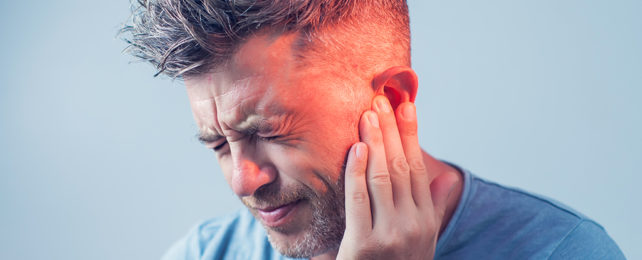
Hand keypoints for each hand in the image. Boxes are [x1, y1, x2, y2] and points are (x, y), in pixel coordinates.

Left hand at [337, 96, 456, 258]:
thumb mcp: (422, 241)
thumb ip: (431, 208)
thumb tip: (445, 180)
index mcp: (426, 219)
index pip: (417, 167)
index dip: (411, 134)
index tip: (406, 105)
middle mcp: (413, 224)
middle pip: (401, 165)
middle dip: (391, 129)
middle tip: (382, 98)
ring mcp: (391, 235)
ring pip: (383, 176)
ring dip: (375, 141)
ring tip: (368, 113)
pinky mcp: (365, 246)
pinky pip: (359, 199)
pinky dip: (357, 171)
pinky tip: (356, 147)